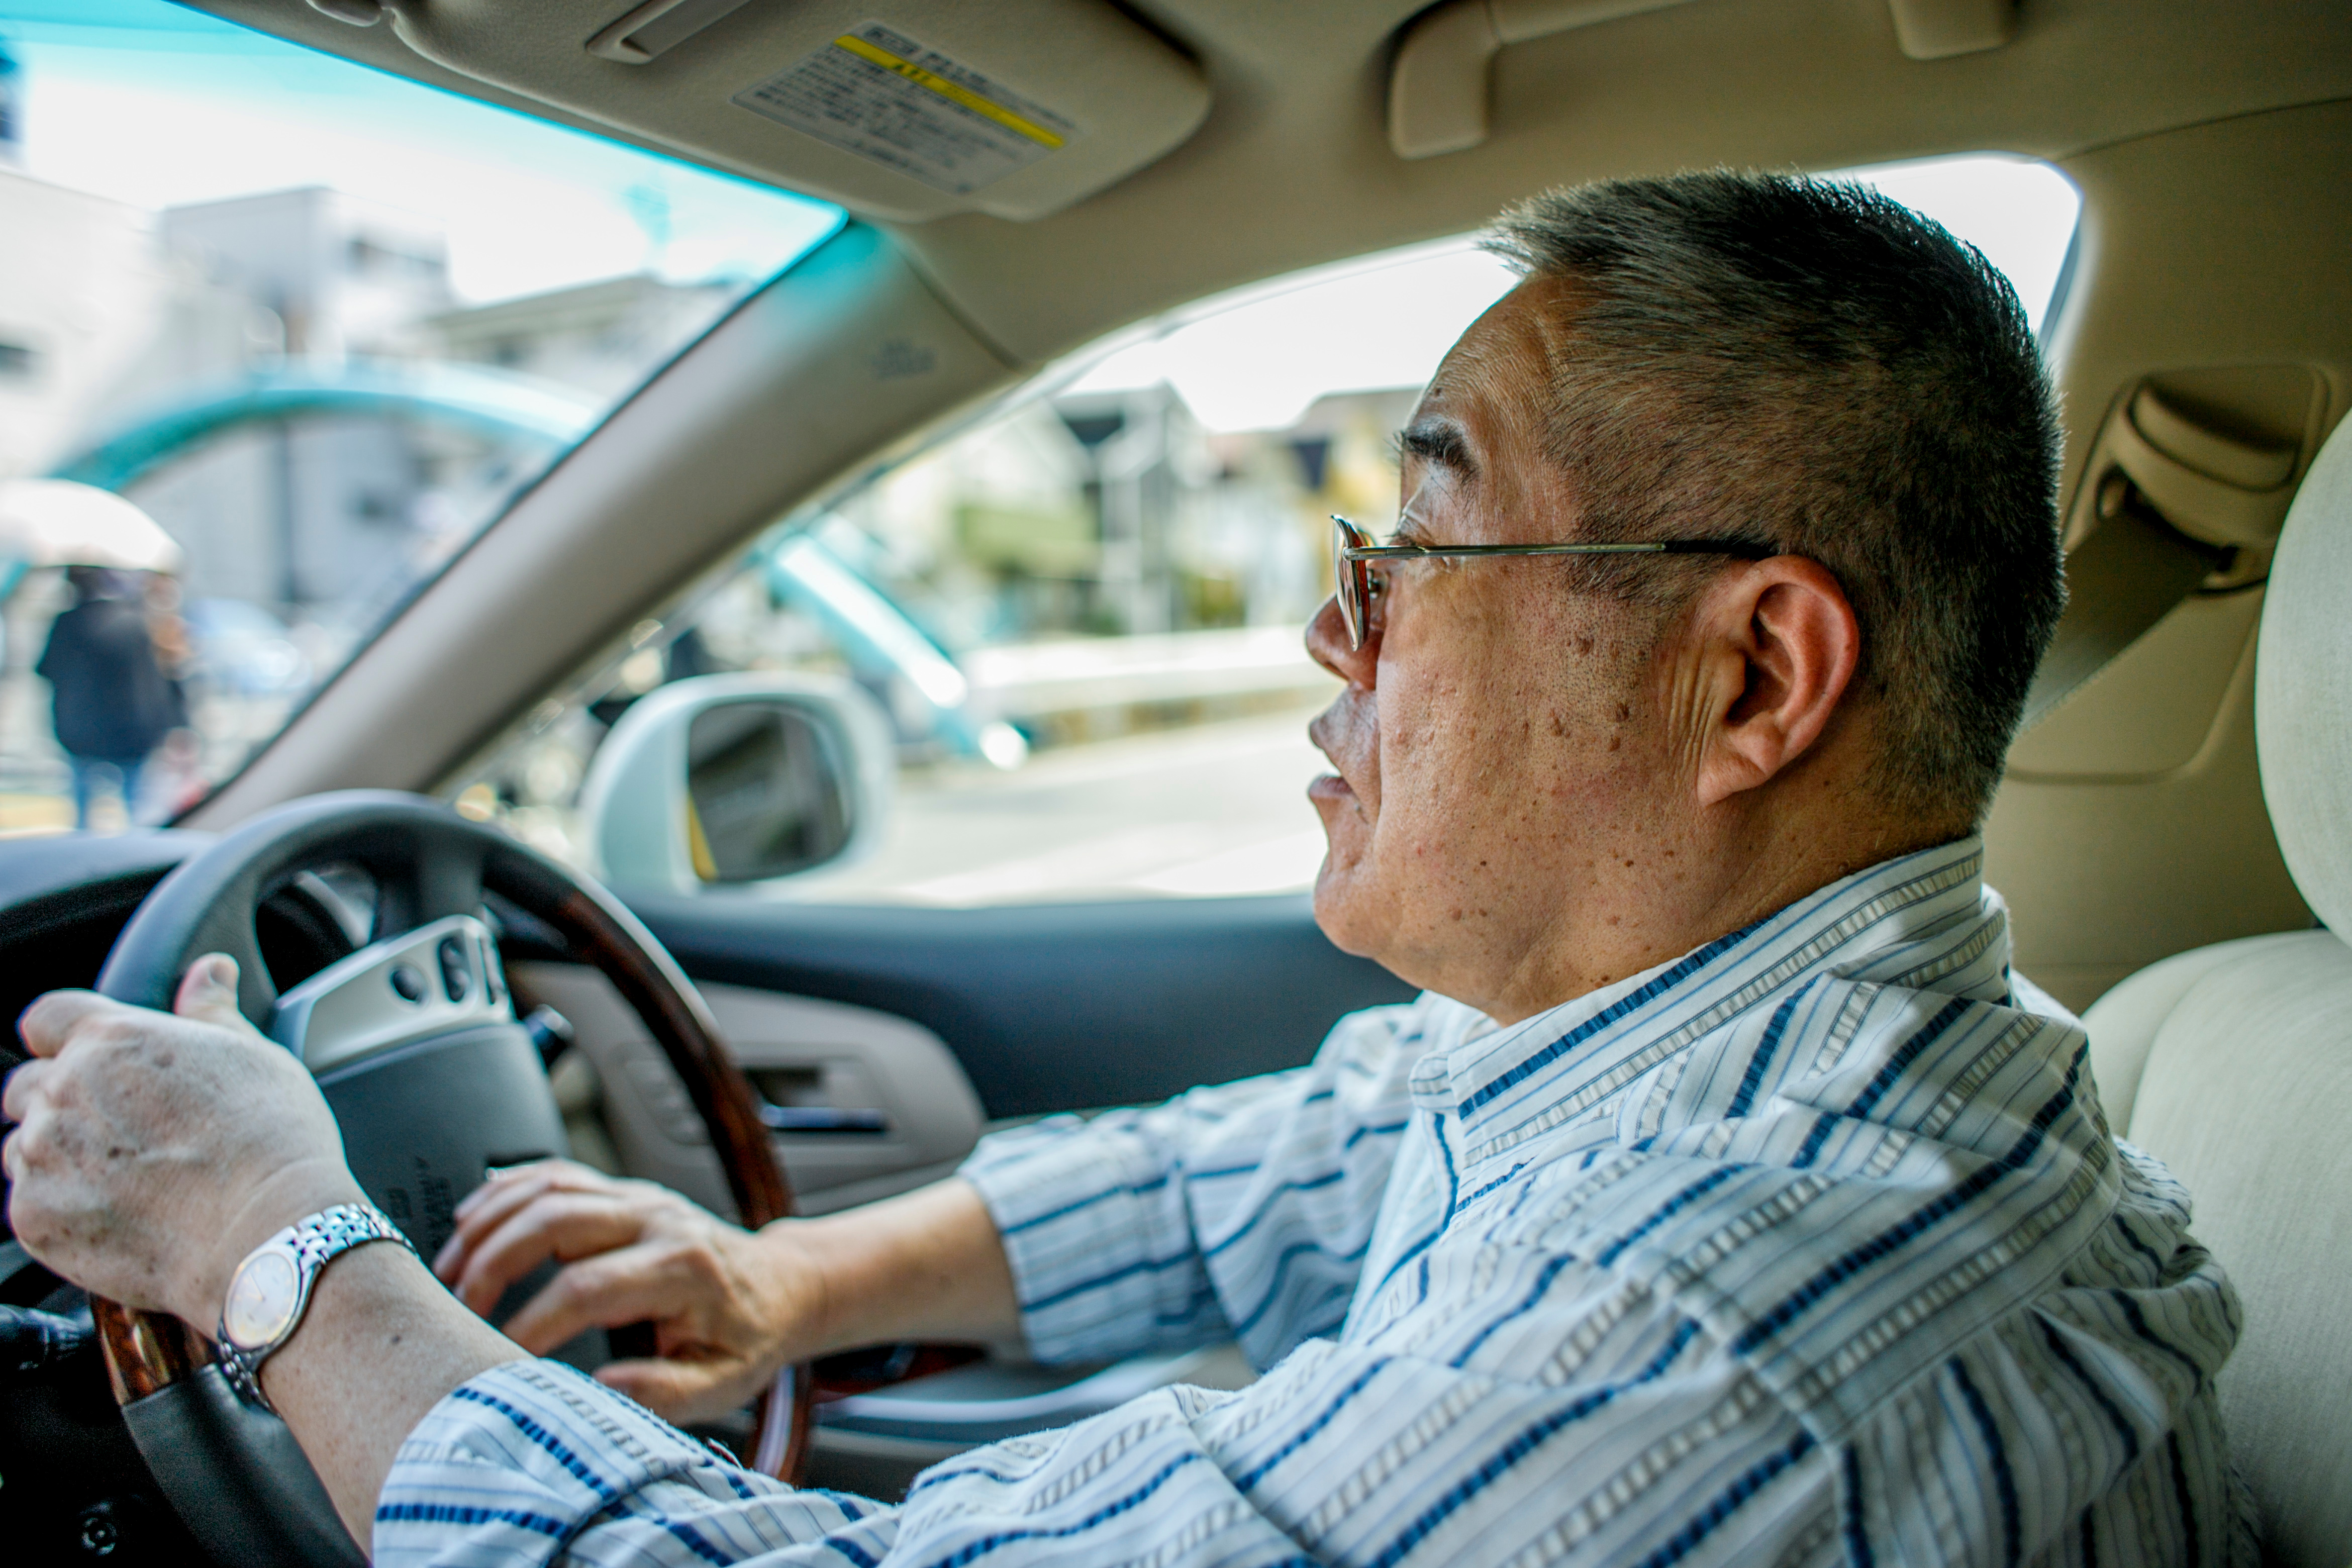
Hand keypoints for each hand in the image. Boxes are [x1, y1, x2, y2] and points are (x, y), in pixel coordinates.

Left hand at [4, 956, 362, 1328]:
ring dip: (57, 1155)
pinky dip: (63, 1208)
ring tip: (124, 1178)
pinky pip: (29, 1204)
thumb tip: (209, 970)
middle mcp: (63, 1090)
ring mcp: (41, 1157)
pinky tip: (119, 1214)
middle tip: (124, 1131)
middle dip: (62, 1101)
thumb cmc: (271, 1140)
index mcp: (113, 1040)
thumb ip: (212, 1011)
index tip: (91, 1058)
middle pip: (27, 1085)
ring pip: (22, 1146)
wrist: (266, 1232)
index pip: (45, 1017)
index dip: (65, 1036)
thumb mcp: (255, 1056)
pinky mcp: (34, 1217)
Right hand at [433, 1159, 825, 1422]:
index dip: (535, 1323)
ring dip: (490, 1224)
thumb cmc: (750, 1335)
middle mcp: (658, 1220)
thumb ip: (666, 1391)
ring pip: (549, 1187)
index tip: (502, 1358)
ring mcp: (639, 1198)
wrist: (780, 1286)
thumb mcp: (726, 1380)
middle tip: (458, 1310)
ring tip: (448, 1270)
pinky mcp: (623, 1192)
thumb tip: (600, 1389)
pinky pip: (557, 1173)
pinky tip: (471, 1219)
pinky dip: (507, 1190)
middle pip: (556, 1219)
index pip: (588, 1288)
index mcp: (683, 1267)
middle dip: (494, 1263)